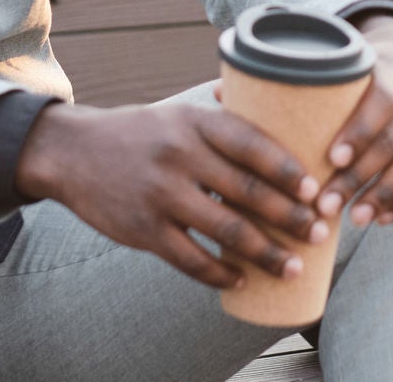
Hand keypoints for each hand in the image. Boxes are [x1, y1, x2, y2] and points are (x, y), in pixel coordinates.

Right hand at [12, 101, 326, 289]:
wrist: (72, 152)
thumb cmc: (141, 133)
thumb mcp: (179, 113)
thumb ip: (224, 123)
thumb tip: (285, 121)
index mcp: (194, 121)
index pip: (251, 142)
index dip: (287, 168)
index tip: (315, 188)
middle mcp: (179, 154)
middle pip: (246, 190)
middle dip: (289, 216)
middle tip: (320, 232)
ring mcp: (160, 194)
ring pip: (225, 229)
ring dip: (265, 253)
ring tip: (293, 266)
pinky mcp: (142, 229)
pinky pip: (190, 259)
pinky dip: (220, 272)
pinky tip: (241, 279)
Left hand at [315, 15, 392, 228]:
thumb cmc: (361, 75)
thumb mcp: (341, 68)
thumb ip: (301, 85)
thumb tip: (229, 99)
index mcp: (392, 67)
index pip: (382, 98)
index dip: (360, 130)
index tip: (331, 159)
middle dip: (362, 176)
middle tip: (327, 205)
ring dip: (386, 194)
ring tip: (355, 218)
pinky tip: (382, 218)